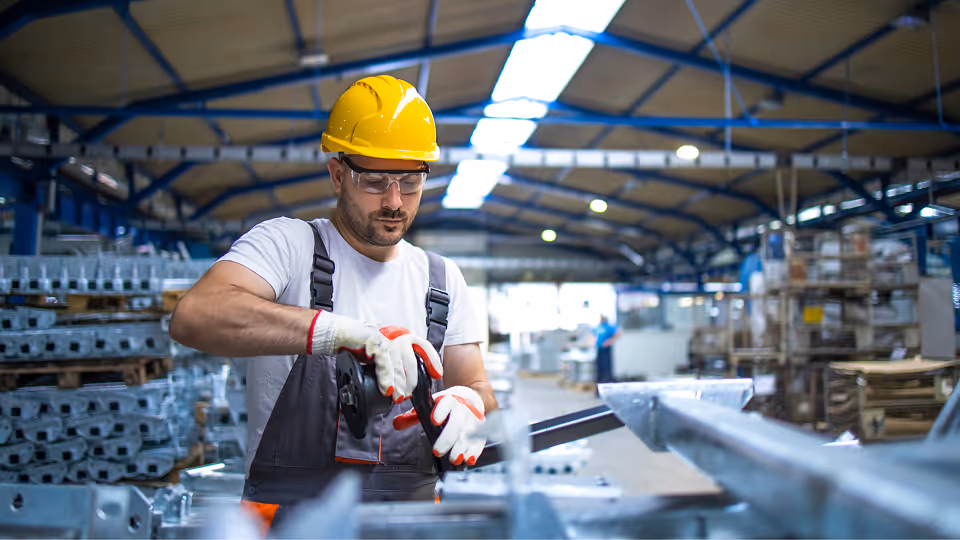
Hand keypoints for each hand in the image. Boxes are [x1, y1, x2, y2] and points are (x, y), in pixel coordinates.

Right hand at [308, 312, 442, 400]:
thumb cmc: (365, 345)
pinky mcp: (374, 340)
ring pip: (398, 363)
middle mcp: (398, 334)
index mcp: (405, 336)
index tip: (437, 375)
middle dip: (411, 381)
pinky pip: (383, 362)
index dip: (432, 361)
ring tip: (397, 397)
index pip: (424, 347)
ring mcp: (387, 336)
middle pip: (412, 360)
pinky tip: (387, 389)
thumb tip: (407, 383)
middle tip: (407, 395)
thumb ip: (397, 363)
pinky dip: (385, 378)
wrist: (343, 335)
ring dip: (398, 383)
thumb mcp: (386, 353)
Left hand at [393, 386, 485, 464]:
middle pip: (456, 423)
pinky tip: (468, 459)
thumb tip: (396, 423)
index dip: (440, 411)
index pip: (446, 403)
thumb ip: (414, 416)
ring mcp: (473, 420)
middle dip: (447, 438)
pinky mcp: (480, 431)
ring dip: (461, 448)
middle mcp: (462, 410)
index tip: (434, 420)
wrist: (471, 399)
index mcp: (448, 400)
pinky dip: (474, 451)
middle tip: (437, 451)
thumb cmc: (448, 405)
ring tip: (453, 459)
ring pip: (468, 434)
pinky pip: (480, 441)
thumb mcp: (431, 405)